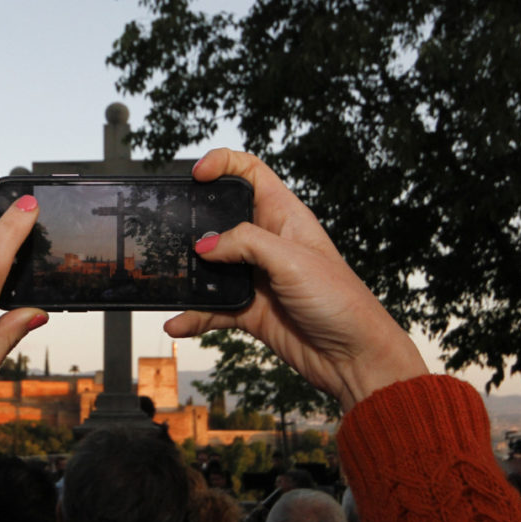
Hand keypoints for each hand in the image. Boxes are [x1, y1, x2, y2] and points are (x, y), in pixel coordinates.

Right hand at [164, 149, 426, 411]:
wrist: (352, 357)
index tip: (197, 174)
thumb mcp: (292, 259)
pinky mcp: (249, 310)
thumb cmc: (339, 300)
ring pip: (210, 267)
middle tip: (169, 227)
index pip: (250, 174)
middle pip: (221, 219)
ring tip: (168, 278)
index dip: (223, 164)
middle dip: (194, 221)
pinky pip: (211, 308)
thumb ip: (246, 243)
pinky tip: (178, 323)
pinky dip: (194, 315)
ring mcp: (256, 277)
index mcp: (284, 217)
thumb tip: (204, 246)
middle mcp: (267, 243)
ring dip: (188, 274)